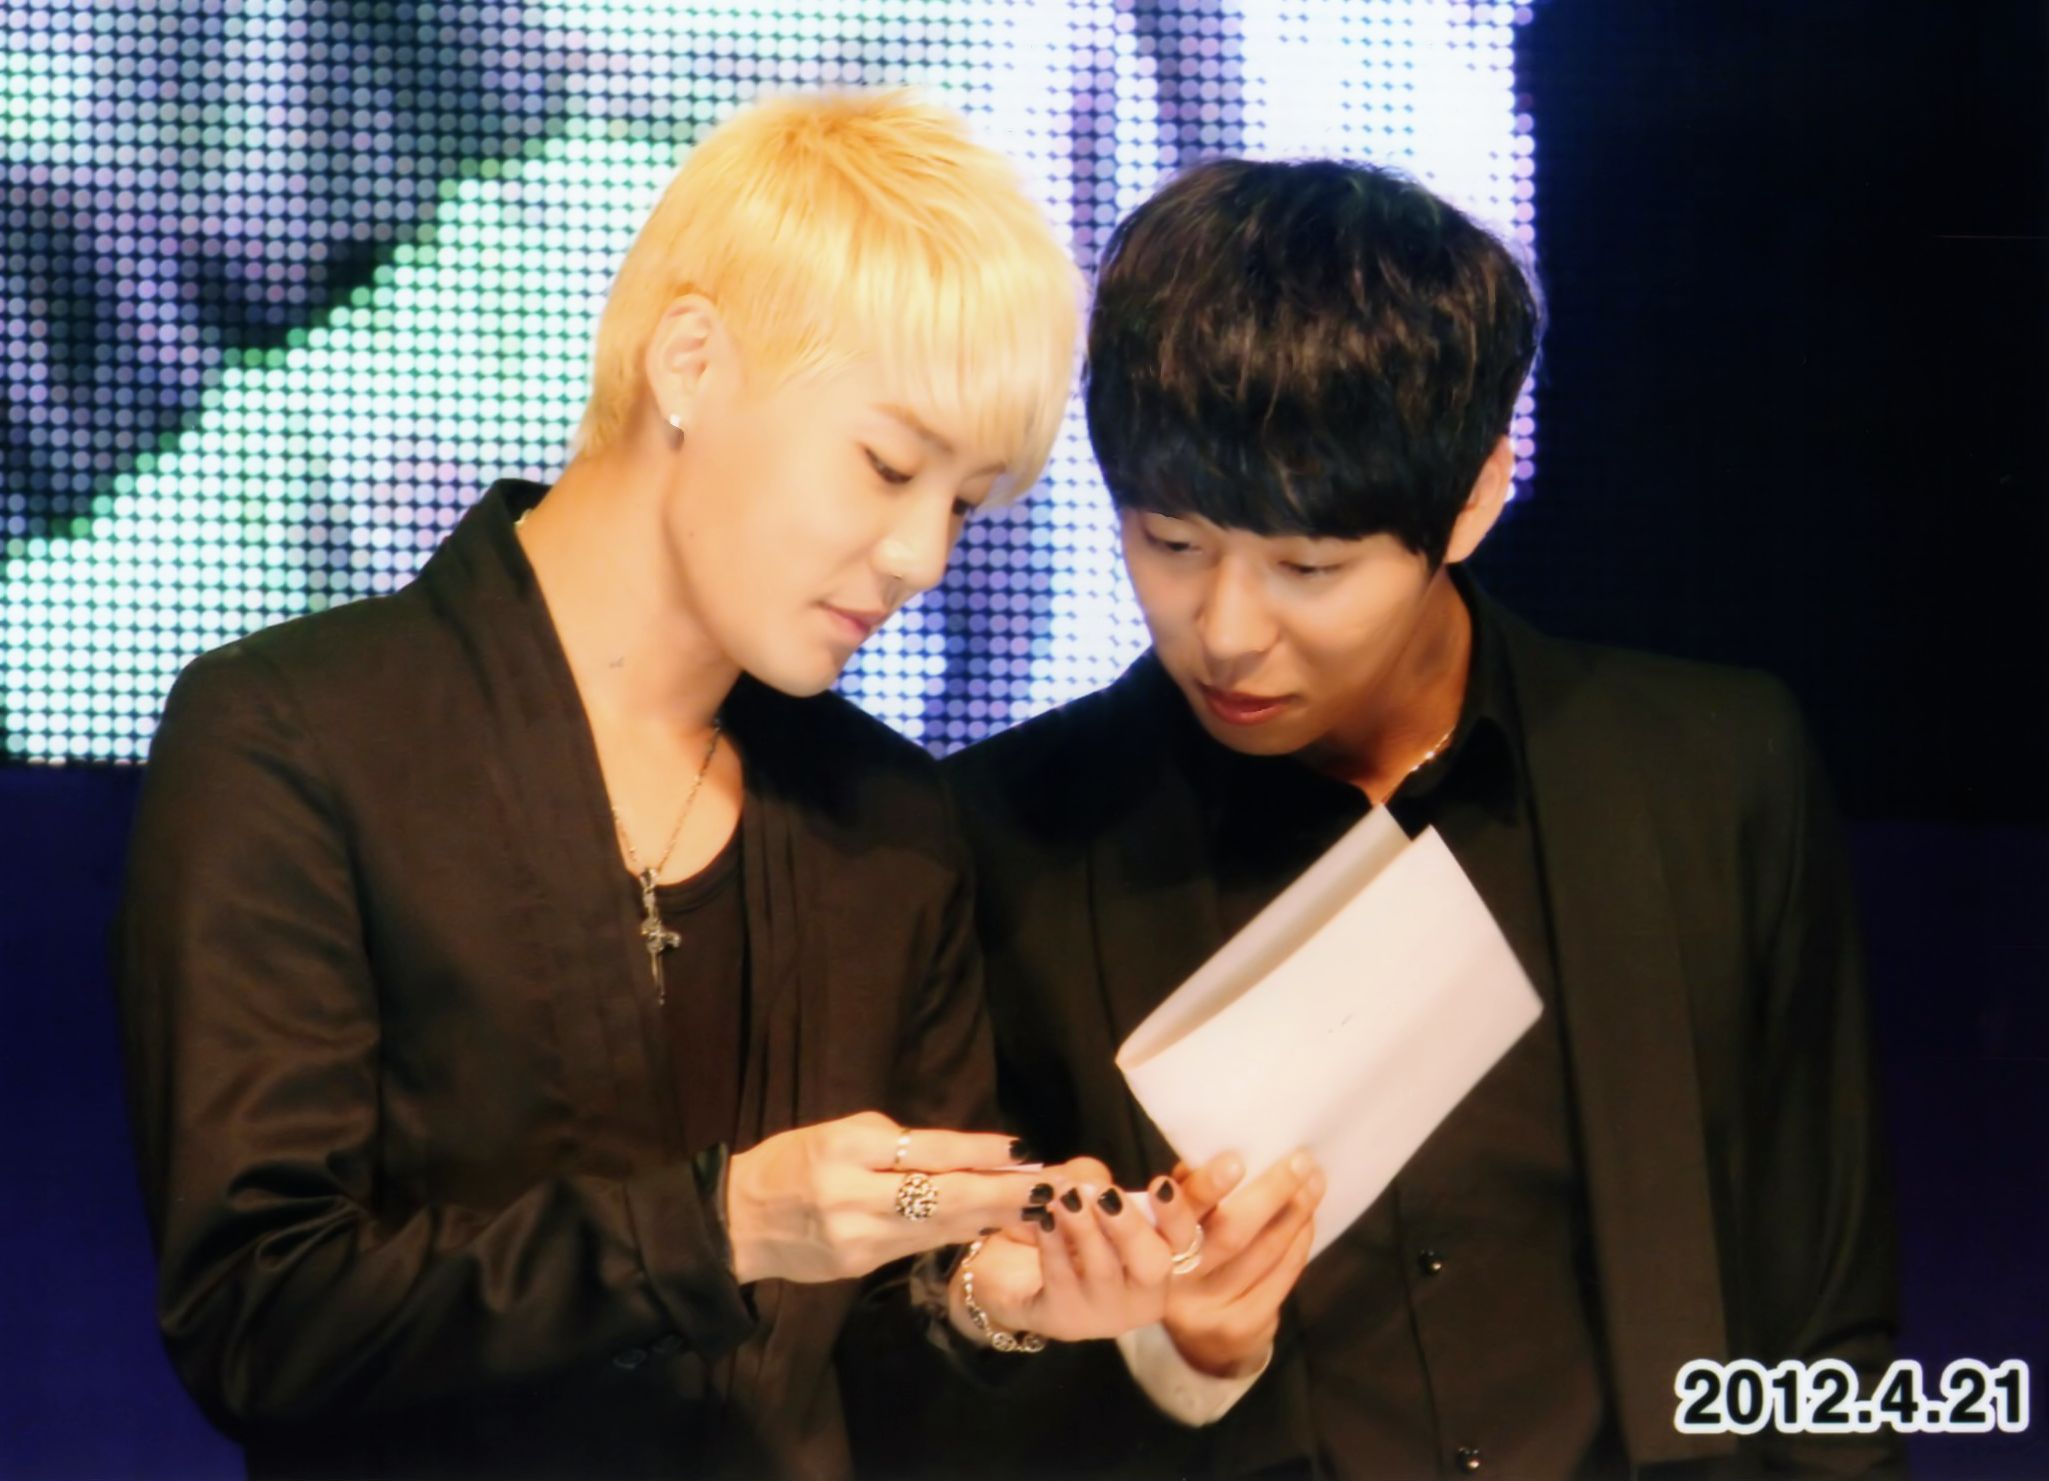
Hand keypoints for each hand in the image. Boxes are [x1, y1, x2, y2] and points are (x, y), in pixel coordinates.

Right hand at [725, 1112, 1053, 1284]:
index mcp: (845, 1150)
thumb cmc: (792, 1162)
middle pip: (941, 1197)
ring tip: (1030, 1207)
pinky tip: (986, 1225)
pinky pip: (917, 1245)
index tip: (1021, 1151)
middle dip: (999, 1194)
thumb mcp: (838, 1133)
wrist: (738, 1221)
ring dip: (987, 1217)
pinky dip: (955, 1233)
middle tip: (1045, 1188)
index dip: (977, 1153)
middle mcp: (852, 1196)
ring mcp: (857, 1239)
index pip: (926, 1152)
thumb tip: (959, 1153)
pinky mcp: (858, 1266)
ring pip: (937, 1228)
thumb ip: (895, 1144)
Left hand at [952, 1159, 1173, 1344]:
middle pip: (1153, 1265)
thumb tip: (1093, 1181)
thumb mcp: (1083, 1197)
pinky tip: (1043, 1220)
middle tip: (1104, 1194)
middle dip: (1130, 1227)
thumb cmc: (1063, 1229)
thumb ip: (1095, 1181)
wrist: (1010, 1272)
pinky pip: (1062, 1279)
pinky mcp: (1065, 1320)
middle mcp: (1142, 1292)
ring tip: (1066, 1197)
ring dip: (1085, 1229)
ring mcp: (1105, 1314)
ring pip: (1104, 1272)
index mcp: (1157, 1256)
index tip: (1160, 1184)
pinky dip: (1053, 1245)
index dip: (1177, 1212)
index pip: (1182, 1238)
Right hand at [1151, 1149, 1323, 1378]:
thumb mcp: (1169, 1233)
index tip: (1237, 1160)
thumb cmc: (1184, 1266)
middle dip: (1271, 1194)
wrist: (1199, 1346)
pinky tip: (1308, 1220)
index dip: (1206, 1188)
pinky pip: (1280, 1277)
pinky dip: (1299, 1244)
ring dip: (1295, 1213)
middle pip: (1231, 1234)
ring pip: (1263, 1253)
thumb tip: (1210, 1150)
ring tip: (1313, 1181)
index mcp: (1152, 1247)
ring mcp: (1212, 1309)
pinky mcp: (1243, 1326)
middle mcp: (1178, 1282)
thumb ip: (1186, 1197)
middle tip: (1299, 1161)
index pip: (1178, 1214)